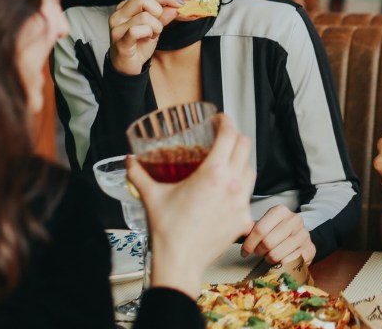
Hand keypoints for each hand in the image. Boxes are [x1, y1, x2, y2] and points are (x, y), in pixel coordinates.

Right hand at [108, 0, 183, 74]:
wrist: (127, 67)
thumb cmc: (138, 45)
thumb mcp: (155, 27)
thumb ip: (164, 15)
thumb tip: (175, 5)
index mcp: (125, 7)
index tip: (180, 3)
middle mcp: (118, 14)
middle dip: (158, 11)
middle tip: (159, 24)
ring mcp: (117, 28)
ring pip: (144, 16)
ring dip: (156, 27)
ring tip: (152, 35)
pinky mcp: (120, 41)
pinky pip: (136, 31)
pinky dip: (148, 34)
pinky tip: (147, 39)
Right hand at [128, 114, 254, 296]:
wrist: (180, 262)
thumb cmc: (168, 231)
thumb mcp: (151, 196)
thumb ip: (138, 174)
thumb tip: (129, 161)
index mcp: (213, 173)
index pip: (229, 135)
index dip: (226, 122)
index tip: (221, 119)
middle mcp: (232, 184)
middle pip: (245, 147)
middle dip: (235, 137)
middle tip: (224, 137)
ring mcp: (241, 202)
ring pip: (251, 170)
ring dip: (241, 162)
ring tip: (228, 163)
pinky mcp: (244, 219)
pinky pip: (249, 197)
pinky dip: (240, 190)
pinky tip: (228, 193)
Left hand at [241, 204, 316, 265]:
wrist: (300, 238)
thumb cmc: (278, 232)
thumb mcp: (265, 225)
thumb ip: (251, 228)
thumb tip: (237, 229)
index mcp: (281, 211)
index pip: (260, 229)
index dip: (249, 243)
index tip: (245, 251)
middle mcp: (295, 220)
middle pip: (268, 243)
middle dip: (259, 251)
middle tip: (258, 253)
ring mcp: (304, 235)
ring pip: (276, 255)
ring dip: (268, 259)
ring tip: (268, 256)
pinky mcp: (309, 249)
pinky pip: (287, 262)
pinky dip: (280, 265)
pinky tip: (279, 260)